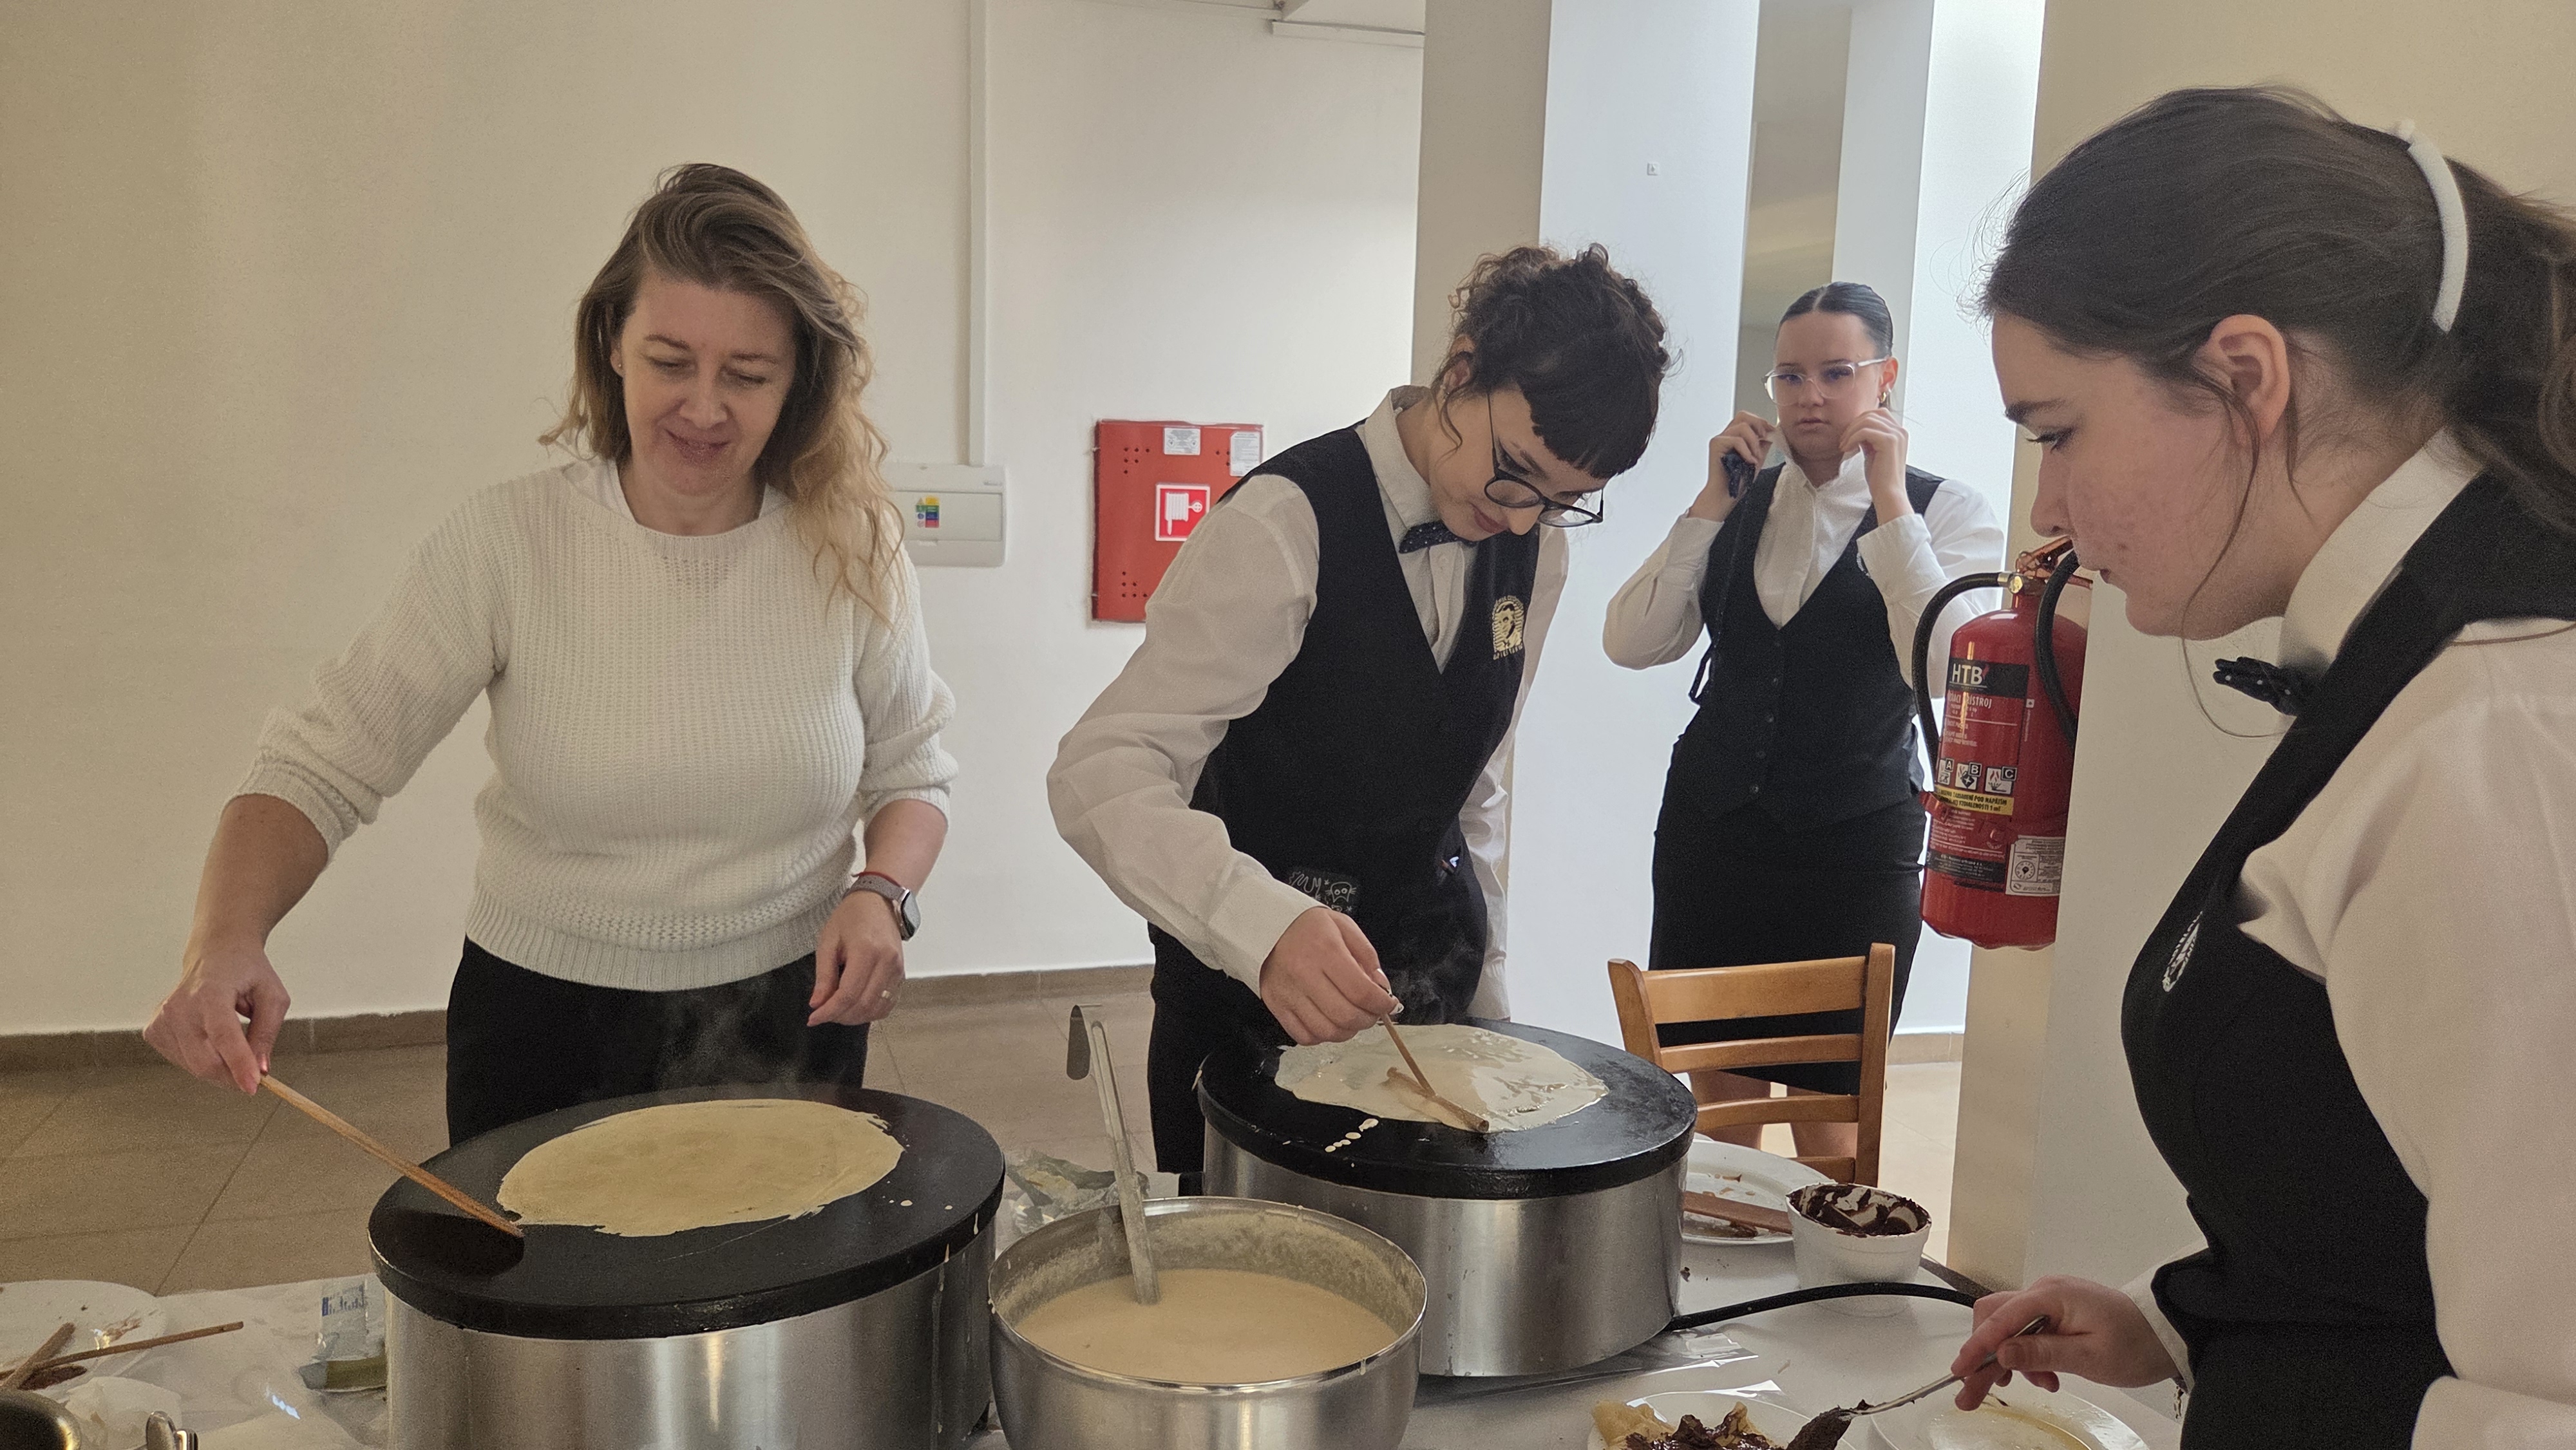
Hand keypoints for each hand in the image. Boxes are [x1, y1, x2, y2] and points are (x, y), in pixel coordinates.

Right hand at [147, 940, 291, 1093]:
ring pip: (195, 1066)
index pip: (223, 1035)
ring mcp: (162, 1018)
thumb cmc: (248, 972)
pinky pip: (183, 1061)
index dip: (239, 1064)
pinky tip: (209, 1036)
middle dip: (233, 1076)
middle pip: (205, 1061)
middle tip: (254, 1075)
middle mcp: (180, 1005)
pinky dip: (202, 1059)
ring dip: (220, 1065)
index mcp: (210, 992)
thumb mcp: (273, 996)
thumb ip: (267, 1033)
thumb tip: (260, 1070)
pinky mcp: (154, 1030)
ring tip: (231, 1034)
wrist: (216, 953)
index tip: (254, 1087)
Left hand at [811, 889, 905, 1025]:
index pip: (848, 994)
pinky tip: (856, 1007)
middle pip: (863, 1005)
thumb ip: (824, 975)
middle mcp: (887, 963)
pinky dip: (871, 1012)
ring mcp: (897, 970)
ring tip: (838, 1011)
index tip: (813, 1018)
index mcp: (867, 951)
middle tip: (823, 1013)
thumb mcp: (828, 941)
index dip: (829, 1011)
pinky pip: (888, 1004)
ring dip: (855, 1017)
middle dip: (840, 1016)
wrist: (879, 902)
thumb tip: (817, 1003)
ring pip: (877, 1009)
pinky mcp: (901, 975)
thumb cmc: (851, 917)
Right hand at [1258, 908, 1399, 1044]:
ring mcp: (1288, 994)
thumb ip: (1367, 956)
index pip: (1361, 992)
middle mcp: (1304, 974)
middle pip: (1345, 1016)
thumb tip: (1381, 988)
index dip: (1382, 1004)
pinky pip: (1304, 1036)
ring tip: (1352, 1018)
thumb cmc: (1307, 926)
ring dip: (1347, 1031)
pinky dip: (1322, 1036)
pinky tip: (1329, 1022)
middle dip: (1368, 1020)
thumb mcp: (1343, 926)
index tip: (1388, 1003)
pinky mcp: (1276, 1006)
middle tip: (1372, 1013)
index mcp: (1325, 951)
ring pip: (1326, 1032)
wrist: (1264, 926)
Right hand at [1688, 413, 1775, 521]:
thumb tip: (1771, 431)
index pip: (1748, 419)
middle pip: (1743, 415)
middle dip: (1758, 425)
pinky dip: (1746, 451)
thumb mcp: (1756, 458)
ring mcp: (1720, 438)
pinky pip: (1737, 439)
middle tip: (1764, 438)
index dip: (1762, 422)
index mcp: (1734, 436)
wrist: (1726, 495)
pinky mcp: (1716, 444)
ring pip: (1742, 426)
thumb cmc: (1739, 480)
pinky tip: (1749, 462)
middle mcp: (1726, 434)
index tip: (1772, 431)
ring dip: (1753, 442)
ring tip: (1755, 458)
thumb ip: (1762, 444)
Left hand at [1841, 406, 1909, 516]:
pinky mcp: (1889, 441)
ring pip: (1867, 420)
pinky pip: (1864, 431)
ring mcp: (1896, 435)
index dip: (1859, 422)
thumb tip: (1856, 428)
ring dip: (1850, 432)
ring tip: (1843, 446)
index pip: (1877, 414)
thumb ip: (1868, 438)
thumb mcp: (1873, 452)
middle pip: (1872, 414)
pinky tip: (1846, 448)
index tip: (1848, 436)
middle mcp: (1900, 431)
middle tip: (1843, 441)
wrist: (1888, 493)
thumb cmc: (1880, 477)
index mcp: (1899, 433)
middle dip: (1853, 425)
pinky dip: (1852, 438)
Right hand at [1949, 1276, 2179, 1410]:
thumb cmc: (2136, 1343)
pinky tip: (2043, 1378)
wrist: (2166, 1334)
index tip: (1960, 1371)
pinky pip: (2027, 1334)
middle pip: (1995, 1320)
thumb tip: (2002, 1352)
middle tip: (1972, 1392)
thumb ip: (2044, 1352)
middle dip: (1982, 1356)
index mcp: (2051, 1294)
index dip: (1977, 1346)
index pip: (2000, 1318)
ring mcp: (2049, 1303)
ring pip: (2008, 1329)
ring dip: (2006, 1360)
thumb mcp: (2091, 1356)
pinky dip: (2026, 1357)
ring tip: (2018, 1388)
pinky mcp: (2055, 1315)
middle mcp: (2044, 1292)